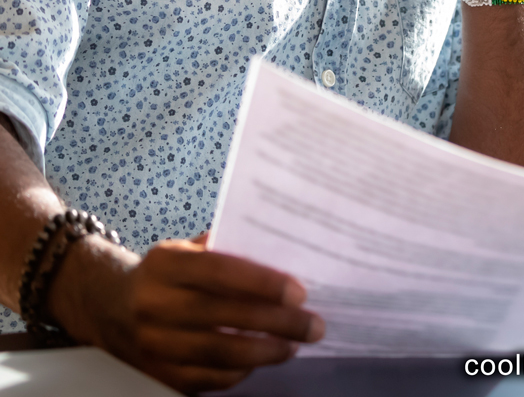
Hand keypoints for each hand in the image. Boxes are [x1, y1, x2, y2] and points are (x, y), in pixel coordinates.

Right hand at [50, 232, 323, 393]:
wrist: (106, 304)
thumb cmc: (164, 271)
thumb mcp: (186, 248)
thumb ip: (225, 248)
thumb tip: (281, 252)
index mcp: (166, 265)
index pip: (221, 272)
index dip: (262, 283)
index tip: (299, 292)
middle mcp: (155, 305)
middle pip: (223, 317)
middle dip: (276, 323)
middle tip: (313, 325)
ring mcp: (152, 344)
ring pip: (216, 355)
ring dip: (263, 353)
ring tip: (294, 346)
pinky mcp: (155, 374)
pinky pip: (203, 380)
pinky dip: (237, 374)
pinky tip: (261, 362)